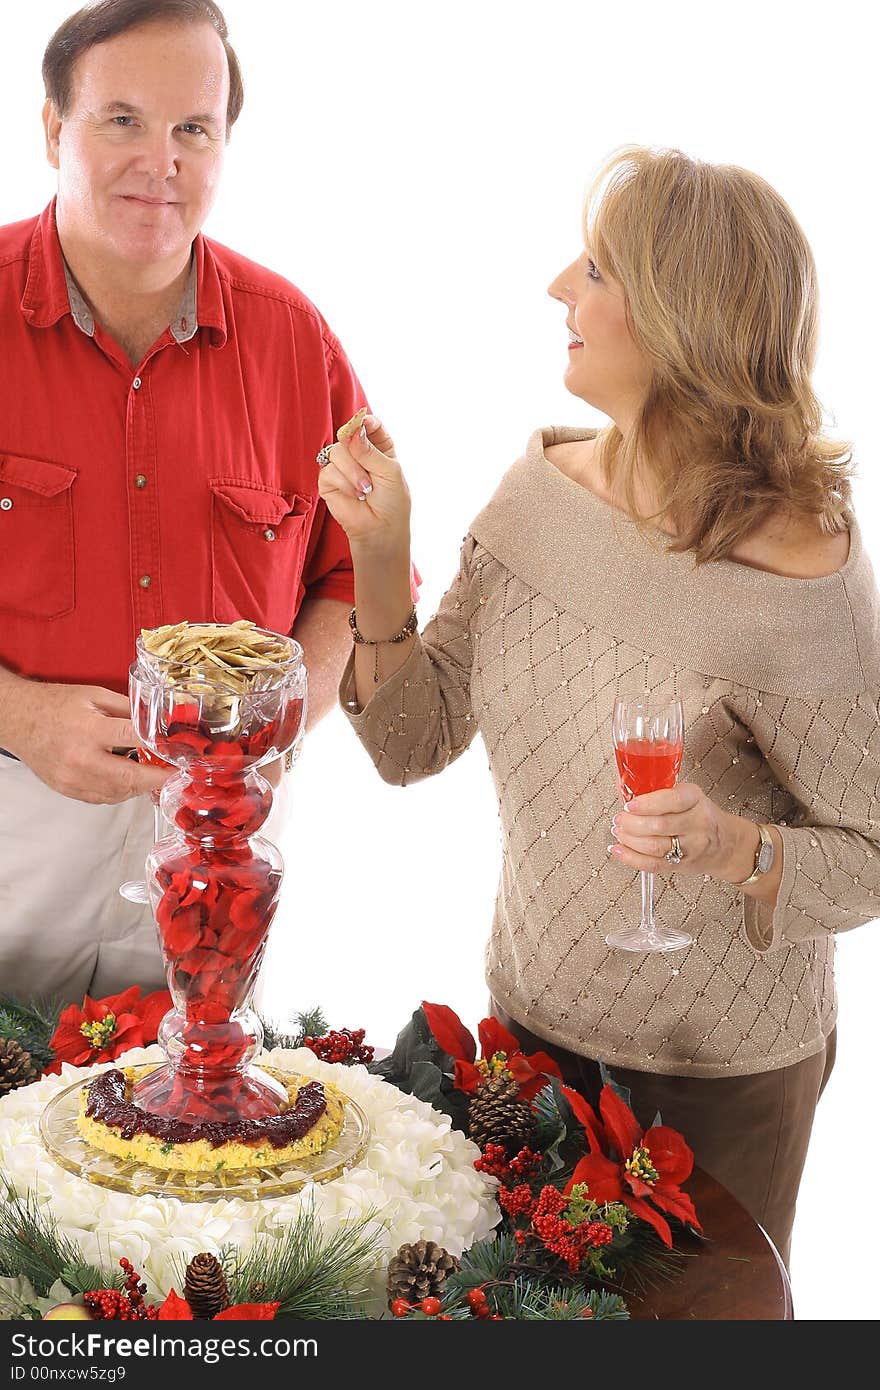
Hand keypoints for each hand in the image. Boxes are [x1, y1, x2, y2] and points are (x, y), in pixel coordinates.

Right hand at [2, 680, 171, 804]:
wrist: (18, 719)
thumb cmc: (54, 705)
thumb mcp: (95, 695)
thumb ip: (127, 709)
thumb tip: (156, 720)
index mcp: (89, 730)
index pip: (135, 740)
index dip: (161, 747)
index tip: (178, 752)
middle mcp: (80, 759)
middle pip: (130, 778)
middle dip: (157, 778)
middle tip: (173, 774)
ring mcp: (72, 778)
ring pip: (118, 793)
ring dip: (140, 786)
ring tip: (152, 775)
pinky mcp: (67, 789)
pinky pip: (102, 798)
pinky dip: (120, 792)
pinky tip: (127, 780)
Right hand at [317, 414, 410, 553]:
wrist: (380, 530)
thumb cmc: (391, 502)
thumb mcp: (389, 471)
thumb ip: (369, 450)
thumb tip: (351, 431)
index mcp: (378, 448)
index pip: (369, 425)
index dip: (365, 422)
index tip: (364, 423)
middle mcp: (358, 454)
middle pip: (348, 435)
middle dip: (359, 452)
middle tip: (370, 473)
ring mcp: (342, 467)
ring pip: (336, 451)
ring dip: (353, 471)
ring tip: (365, 490)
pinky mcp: (328, 481)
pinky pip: (328, 470)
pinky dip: (343, 483)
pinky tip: (354, 495)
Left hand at [609, 782, 758, 881]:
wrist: (726, 844)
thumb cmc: (699, 815)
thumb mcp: (686, 795)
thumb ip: (657, 791)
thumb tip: (623, 786)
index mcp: (695, 799)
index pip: (672, 800)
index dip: (647, 803)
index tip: (629, 804)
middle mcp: (697, 823)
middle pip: (659, 825)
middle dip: (632, 823)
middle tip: (619, 818)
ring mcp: (691, 847)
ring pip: (655, 846)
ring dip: (629, 839)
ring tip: (619, 831)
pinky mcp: (682, 865)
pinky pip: (653, 865)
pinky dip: (631, 858)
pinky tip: (619, 850)